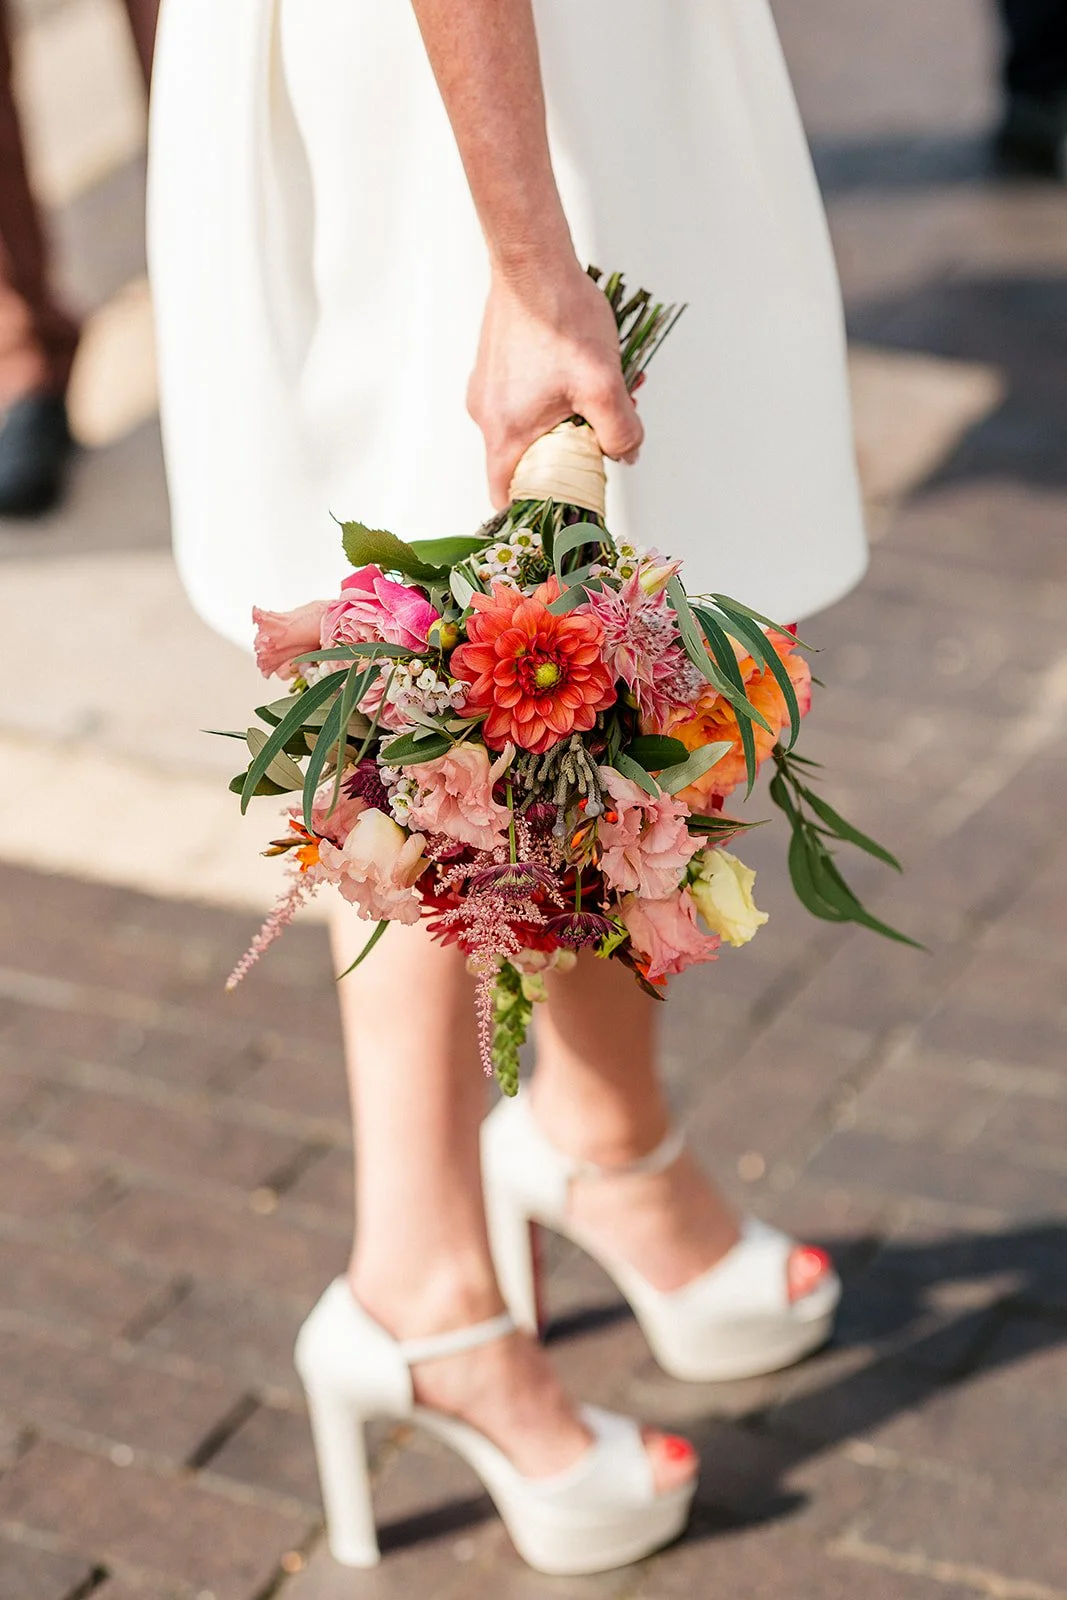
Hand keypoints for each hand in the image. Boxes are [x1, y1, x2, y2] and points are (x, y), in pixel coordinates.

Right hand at [468, 263, 644, 507]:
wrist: (533, 262)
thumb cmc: (559, 317)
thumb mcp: (603, 384)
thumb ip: (620, 431)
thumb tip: (626, 455)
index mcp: (504, 433)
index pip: (506, 496)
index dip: (535, 507)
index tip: (566, 500)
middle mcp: (486, 415)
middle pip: (525, 461)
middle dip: (567, 454)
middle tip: (600, 434)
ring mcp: (487, 390)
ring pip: (529, 426)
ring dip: (565, 420)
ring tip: (600, 393)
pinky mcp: (495, 368)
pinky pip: (523, 399)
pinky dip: (552, 396)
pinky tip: (579, 371)